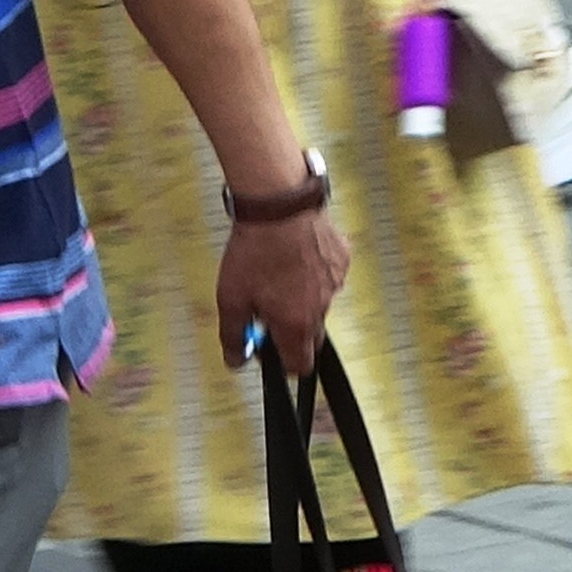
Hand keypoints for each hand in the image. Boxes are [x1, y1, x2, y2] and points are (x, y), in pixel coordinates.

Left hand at [215, 207, 347, 370]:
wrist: (279, 206)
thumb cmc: (255, 250)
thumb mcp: (230, 298)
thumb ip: (233, 335)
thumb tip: (235, 360)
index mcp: (296, 324)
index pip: (299, 365)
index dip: (282, 363)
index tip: (268, 349)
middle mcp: (321, 308)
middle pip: (311, 336)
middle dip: (291, 329)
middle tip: (267, 308)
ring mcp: (335, 283)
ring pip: (319, 304)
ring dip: (301, 298)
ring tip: (277, 272)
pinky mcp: (341, 260)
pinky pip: (328, 276)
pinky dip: (312, 273)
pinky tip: (294, 256)